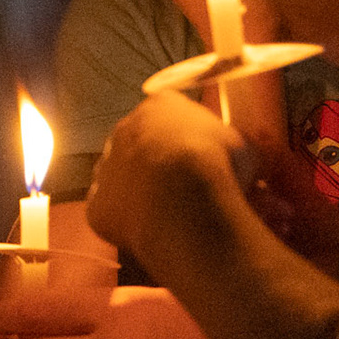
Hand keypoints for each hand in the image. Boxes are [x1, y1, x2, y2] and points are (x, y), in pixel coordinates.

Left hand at [86, 91, 253, 259]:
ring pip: (120, 176)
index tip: (204, 158)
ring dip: (139, 190)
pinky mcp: (96, 204)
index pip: (170, 114)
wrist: (183, 202)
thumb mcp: (243, 147)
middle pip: (140, 143)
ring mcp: (106, 167)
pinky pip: (110, 211)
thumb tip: (240, 163)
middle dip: (158, 162)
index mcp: (160, 106)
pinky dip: (127, 221)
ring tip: (169, 214)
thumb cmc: (219, 165)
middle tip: (185, 188)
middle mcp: (124, 129)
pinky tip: (151, 232)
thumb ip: (231, 147)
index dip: (189, 138)